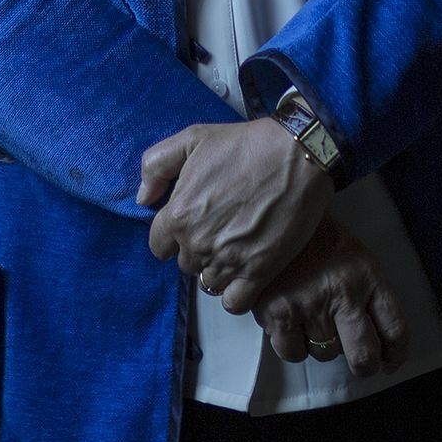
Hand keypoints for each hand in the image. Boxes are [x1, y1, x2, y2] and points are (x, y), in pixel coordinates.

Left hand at [138, 117, 328, 314]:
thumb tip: (144, 199)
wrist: (296, 155)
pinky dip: (237, 294)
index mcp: (178, 215)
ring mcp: (227, 261)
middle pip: (186, 264)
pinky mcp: (258, 272)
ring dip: (220, 269)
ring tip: (238, 247)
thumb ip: (156, 166)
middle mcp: (198, 243)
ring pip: (210, 282)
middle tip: (222, 229)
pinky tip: (247, 274)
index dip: (174, 236)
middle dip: (199, 249)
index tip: (193, 225)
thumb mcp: (191, 139)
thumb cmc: (246, 145)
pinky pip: (234, 302)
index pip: (159, 246)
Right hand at [253, 216, 408, 375]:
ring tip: (312, 317)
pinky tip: (291, 322)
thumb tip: (379, 346)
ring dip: (321, 344)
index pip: (394, 329)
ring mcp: (310, 303)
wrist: (275, 213)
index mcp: (368, 275)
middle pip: (364, 355)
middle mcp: (343, 291)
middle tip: (359, 361)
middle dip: (364, 366)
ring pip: (325, 354)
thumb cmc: (318, 239)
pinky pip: (293, 352)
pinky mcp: (277, 311)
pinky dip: (293, 345)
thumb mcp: (356, 257)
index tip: (389, 360)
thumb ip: (370, 296)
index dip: (395, 354)